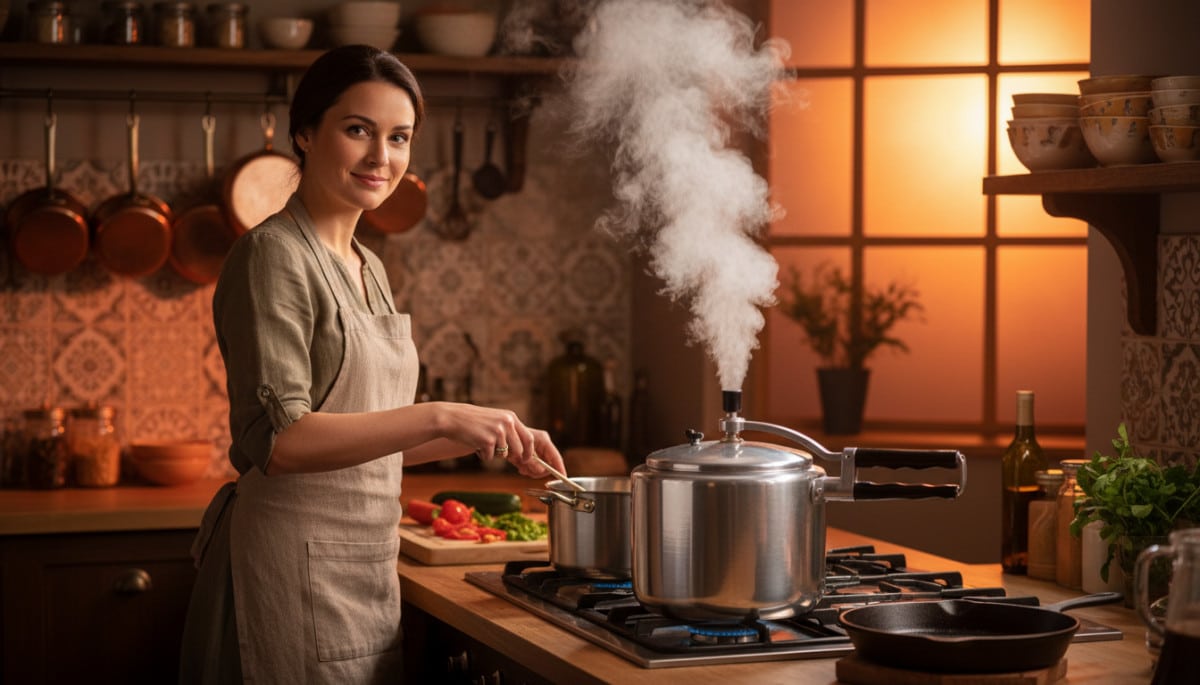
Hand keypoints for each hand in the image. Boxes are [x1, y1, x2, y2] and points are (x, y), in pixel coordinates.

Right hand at [432, 403, 564, 477]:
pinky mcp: (487, 439)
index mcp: (511, 418)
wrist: (451, 418)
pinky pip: (490, 457)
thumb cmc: (473, 424)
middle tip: (503, 456)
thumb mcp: (495, 423)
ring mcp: (498, 431)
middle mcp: (507, 422)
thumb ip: (510, 435)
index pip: (530, 438)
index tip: (533, 462)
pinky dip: (483, 455)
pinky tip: (474, 444)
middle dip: (515, 458)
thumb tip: (524, 456)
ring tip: (481, 443)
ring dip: (494, 454)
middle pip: (521, 449)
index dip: (533, 453)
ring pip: (505, 455)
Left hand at [510, 429, 566, 479]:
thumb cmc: (510, 441)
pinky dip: (528, 469)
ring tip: (521, 468)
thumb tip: (542, 471)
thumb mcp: (521, 454)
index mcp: (543, 440)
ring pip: (541, 468)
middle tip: (528, 472)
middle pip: (549, 464)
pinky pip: (535, 467)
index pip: (556, 457)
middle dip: (539, 471)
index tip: (563, 478)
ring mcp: (538, 450)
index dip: (560, 468)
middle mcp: (543, 445)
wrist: (500, 438)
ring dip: (531, 470)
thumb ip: (533, 463)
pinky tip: (520, 467)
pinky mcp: (532, 455)